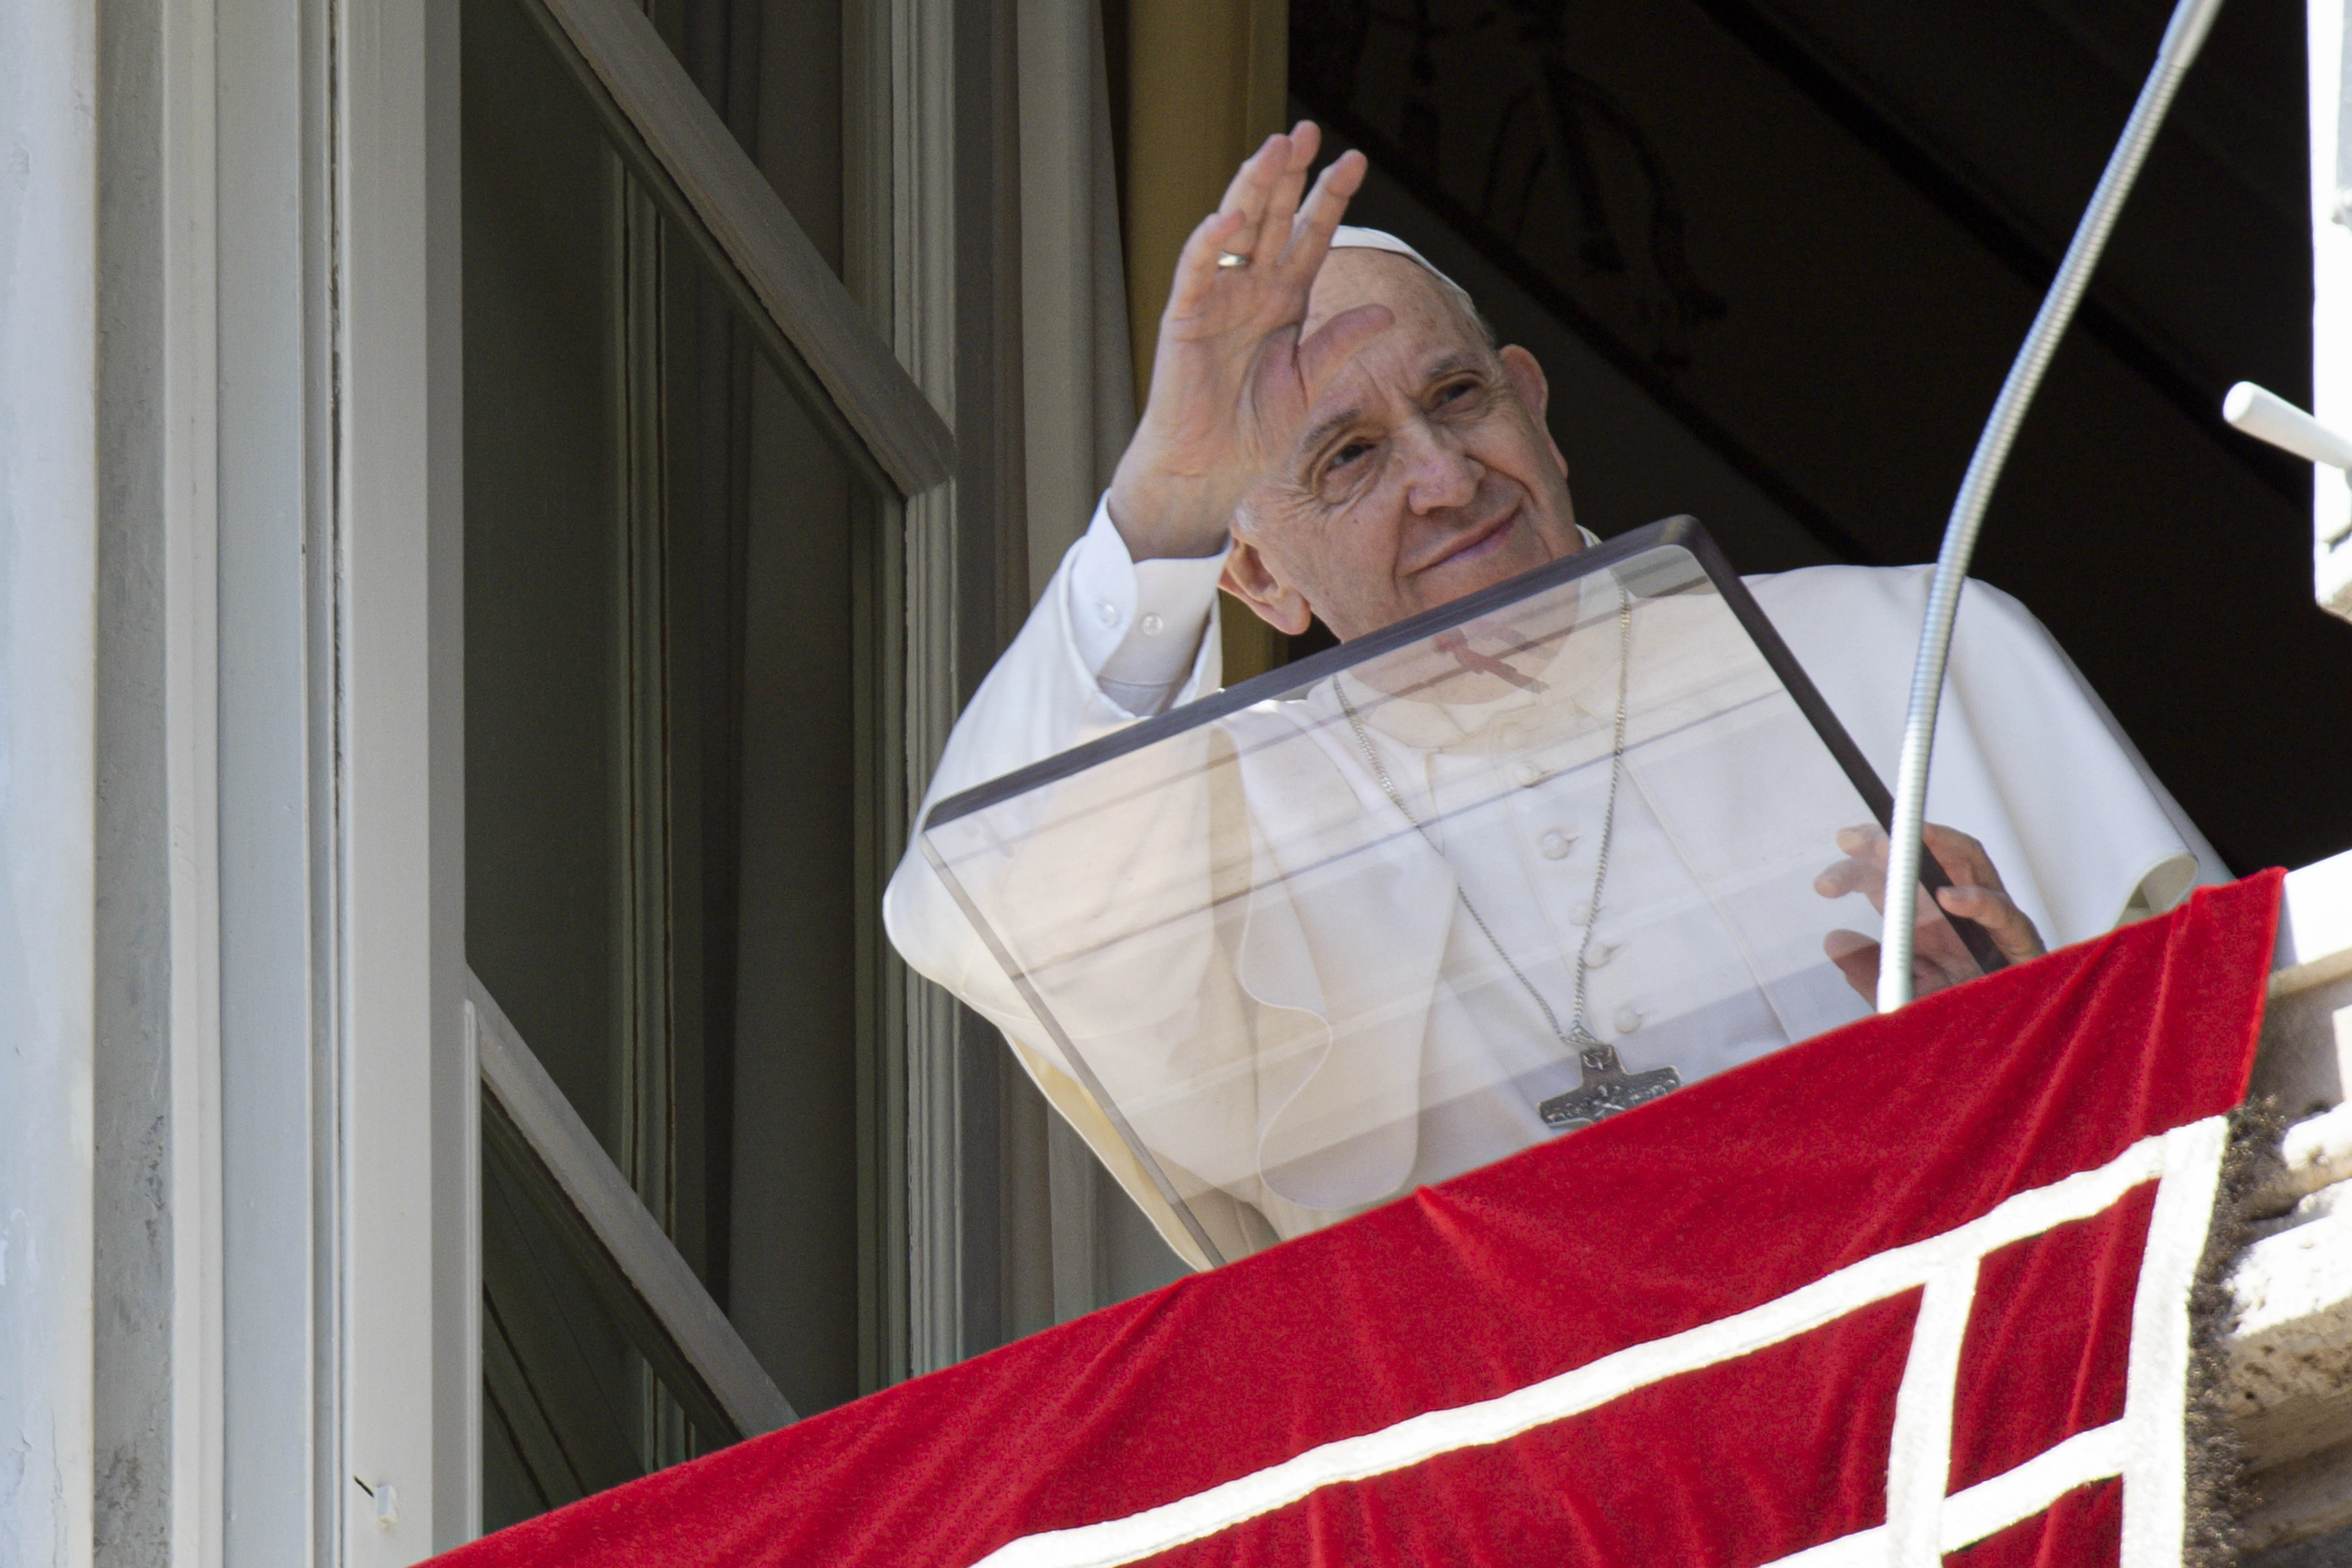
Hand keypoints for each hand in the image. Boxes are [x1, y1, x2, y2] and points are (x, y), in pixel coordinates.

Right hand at [1105, 123, 1386, 560]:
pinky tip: (1232, 214)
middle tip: (1309, 129)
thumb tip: (1386, 312)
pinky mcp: (1185, 318)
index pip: (1310, 237)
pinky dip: (1211, 240)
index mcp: (1285, 302)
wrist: (1208, 472)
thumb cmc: (1253, 434)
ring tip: (1275, 147)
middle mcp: (1252, 290)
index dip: (1329, 198)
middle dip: (1290, 174)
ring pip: (1236, 229)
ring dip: (1253, 187)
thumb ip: (1339, 344)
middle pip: (1273, 218)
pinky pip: (1198, 269)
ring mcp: (1217, 299)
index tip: (1356, 160)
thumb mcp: (1309, 386)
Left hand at [1815, 823, 2045, 1002]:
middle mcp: (1958, 910)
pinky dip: (1978, 902)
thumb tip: (1833, 940)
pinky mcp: (2021, 941)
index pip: (1893, 877)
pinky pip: (2004, 914)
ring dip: (1935, 845)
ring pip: (1970, 863)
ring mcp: (1991, 921)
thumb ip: (1870, 970)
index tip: (1827, 879)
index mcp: (1927, 919)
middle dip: (1892, 841)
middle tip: (1856, 843)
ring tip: (1899, 844)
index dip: (1861, 868)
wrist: (2007, 1047)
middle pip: (1928, 856)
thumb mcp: (1904, 992)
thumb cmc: (1960, 1014)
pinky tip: (1949, 898)